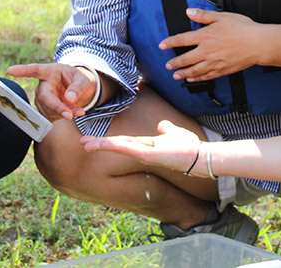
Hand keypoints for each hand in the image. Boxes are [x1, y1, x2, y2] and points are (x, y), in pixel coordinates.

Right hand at [7, 63, 98, 120]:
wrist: (80, 90)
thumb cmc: (79, 81)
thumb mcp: (83, 80)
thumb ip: (77, 87)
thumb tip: (69, 98)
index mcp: (50, 71)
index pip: (35, 70)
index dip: (22, 71)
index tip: (10, 71)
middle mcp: (43, 85)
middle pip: (44, 97)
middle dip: (56, 107)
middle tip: (70, 115)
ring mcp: (42, 98)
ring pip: (48, 109)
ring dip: (64, 112)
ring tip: (79, 111)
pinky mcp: (44, 109)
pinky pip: (51, 116)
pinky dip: (63, 116)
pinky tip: (72, 113)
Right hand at [80, 119, 202, 172]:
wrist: (199, 156)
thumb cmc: (188, 147)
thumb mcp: (174, 133)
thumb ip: (166, 129)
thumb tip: (161, 125)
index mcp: (145, 146)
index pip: (123, 142)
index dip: (108, 140)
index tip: (93, 138)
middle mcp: (142, 151)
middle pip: (116, 145)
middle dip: (99, 144)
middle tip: (81, 143)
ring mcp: (144, 154)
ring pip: (119, 147)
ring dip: (102, 145)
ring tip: (85, 144)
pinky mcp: (148, 155)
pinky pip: (128, 149)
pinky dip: (115, 146)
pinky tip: (102, 144)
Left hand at [158, 9, 260, 80]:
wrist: (258, 44)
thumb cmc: (243, 28)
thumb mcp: (222, 16)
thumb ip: (204, 15)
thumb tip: (190, 12)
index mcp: (205, 36)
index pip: (182, 40)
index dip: (170, 43)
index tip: (162, 45)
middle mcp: (207, 51)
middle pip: (185, 59)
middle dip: (174, 63)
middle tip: (168, 65)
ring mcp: (214, 62)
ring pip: (194, 70)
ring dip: (183, 73)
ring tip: (176, 75)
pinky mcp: (222, 70)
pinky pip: (206, 76)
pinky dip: (197, 79)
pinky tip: (193, 79)